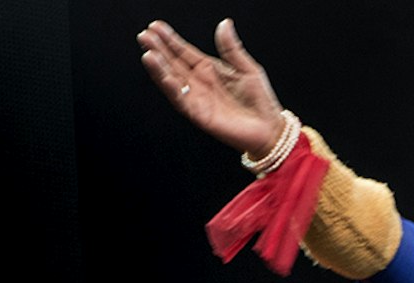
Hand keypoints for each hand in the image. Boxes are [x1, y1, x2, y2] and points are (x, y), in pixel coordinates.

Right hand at [138, 18, 285, 156]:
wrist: (269, 128)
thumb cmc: (260, 100)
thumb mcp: (247, 68)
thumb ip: (232, 48)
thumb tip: (224, 23)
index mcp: (208, 69)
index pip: (183, 51)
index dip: (169, 39)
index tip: (155, 26)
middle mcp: (198, 83)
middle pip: (172, 64)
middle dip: (158, 50)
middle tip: (144, 35)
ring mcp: (197, 99)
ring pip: (172, 81)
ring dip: (159, 69)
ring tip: (148, 53)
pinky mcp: (199, 115)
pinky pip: (182, 100)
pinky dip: (171, 89)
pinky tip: (163, 77)